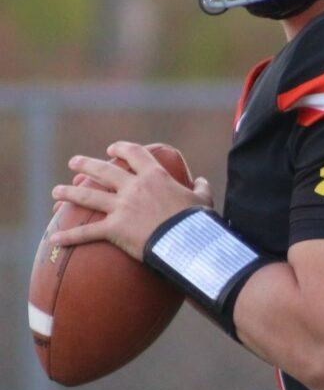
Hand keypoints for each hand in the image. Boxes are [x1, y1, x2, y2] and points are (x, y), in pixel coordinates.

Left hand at [50, 141, 214, 261]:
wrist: (189, 241)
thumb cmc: (198, 220)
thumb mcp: (204, 199)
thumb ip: (201, 187)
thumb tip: (201, 180)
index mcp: (155, 176)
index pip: (134, 154)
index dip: (121, 149)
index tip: (111, 150)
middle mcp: (134, 187)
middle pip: (104, 171)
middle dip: (86, 165)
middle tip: (74, 163)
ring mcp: (122, 207)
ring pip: (89, 197)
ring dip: (69, 193)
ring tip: (56, 191)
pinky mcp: (115, 229)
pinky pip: (87, 233)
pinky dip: (69, 236)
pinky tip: (54, 238)